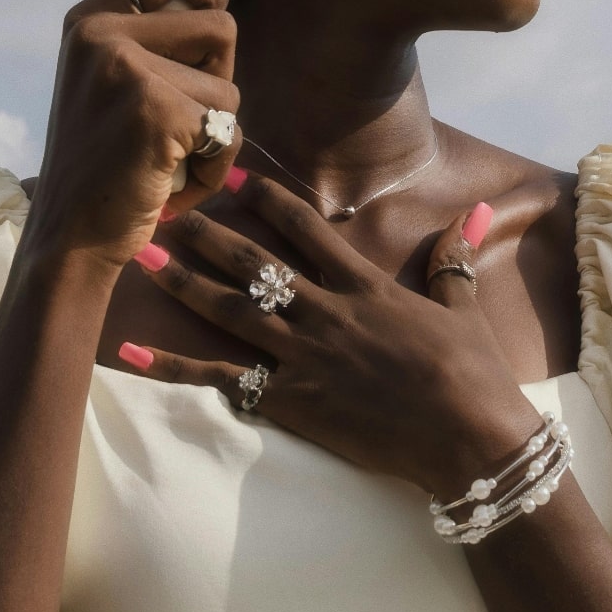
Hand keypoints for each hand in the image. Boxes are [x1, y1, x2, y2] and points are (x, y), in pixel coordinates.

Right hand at [25, 0, 241, 275]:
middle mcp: (102, 33)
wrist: (70, 239)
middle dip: (218, 80)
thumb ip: (158, 29)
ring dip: (214, 134)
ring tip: (167, 160)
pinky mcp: (155, 110)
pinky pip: (227, 129)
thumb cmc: (103, 167)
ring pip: (229, 86)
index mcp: (92, 19)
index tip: (204, 36)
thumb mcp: (117, 84)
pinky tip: (169, 185)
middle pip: (222, 26)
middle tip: (176, 120)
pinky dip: (213, 168)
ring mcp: (126, 68)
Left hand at [121, 171, 540, 496]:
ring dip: (182, 283)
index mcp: (364, 285)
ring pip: (229, 311)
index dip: (265, 198)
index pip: (306, 228)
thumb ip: (456, 257)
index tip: (231, 175)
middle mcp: (325, 311)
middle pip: (253, 264)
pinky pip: (220, 379)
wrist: (468, 436)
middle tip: (164, 208)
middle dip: (207, 234)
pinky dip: (172, 366)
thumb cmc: (472, 373)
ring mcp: (303, 355)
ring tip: (141, 258)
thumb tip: (481, 210)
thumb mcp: (463, 308)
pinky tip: (131, 352)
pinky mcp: (290, 399)